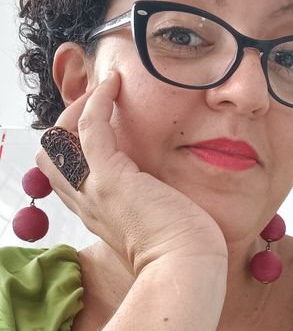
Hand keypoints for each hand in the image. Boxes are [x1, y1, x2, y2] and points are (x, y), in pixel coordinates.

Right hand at [36, 71, 226, 273]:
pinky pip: (91, 127)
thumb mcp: (149, 213)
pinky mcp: (110, 176)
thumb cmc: (178, 241)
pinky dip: (98, 101)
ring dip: (78, 107)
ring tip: (104, 91)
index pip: (65, 170)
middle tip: (95, 105)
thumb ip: (140, 194)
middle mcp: (85, 198)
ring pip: (60, 136)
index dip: (74, 142)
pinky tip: (114, 85)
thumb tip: (152, 176)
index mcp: (95, 207)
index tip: (100, 120)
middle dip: (67, 122)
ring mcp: (93, 186)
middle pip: (51, 153)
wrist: (186, 262)